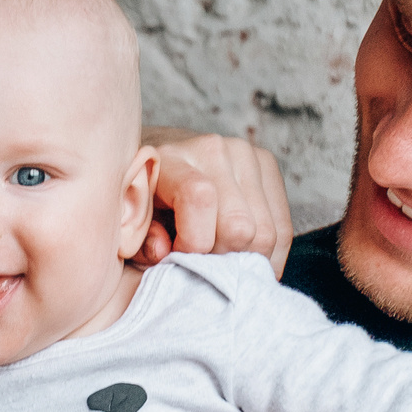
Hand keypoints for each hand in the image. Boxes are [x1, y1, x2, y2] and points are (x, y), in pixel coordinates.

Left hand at [136, 127, 292, 275]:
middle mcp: (214, 149)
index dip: (193, 242)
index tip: (177, 256)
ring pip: (267, 234)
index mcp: (170, 158)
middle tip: (200, 262)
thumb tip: (164, 251)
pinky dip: (268, 257)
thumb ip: (139, 241)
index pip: (200, 198)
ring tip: (217, 257)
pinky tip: (242, 259)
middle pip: (241, 227)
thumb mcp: (127, 223)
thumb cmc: (139, 202)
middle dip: (220, 259)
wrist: (156, 161)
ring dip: (243, 259)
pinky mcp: (267, 165)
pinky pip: (284, 229)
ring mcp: (246, 154)